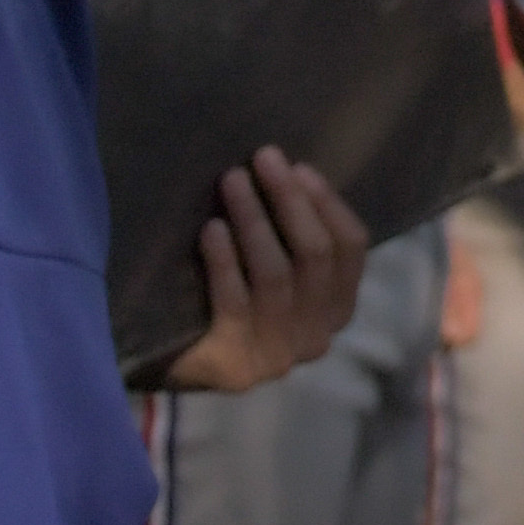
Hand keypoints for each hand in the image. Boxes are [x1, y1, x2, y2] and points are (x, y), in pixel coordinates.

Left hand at [163, 148, 369, 391]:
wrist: (172, 364)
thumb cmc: (230, 300)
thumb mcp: (276, 270)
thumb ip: (292, 237)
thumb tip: (287, 171)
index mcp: (338, 308)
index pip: (351, 248)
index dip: (328, 203)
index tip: (298, 166)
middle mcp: (318, 337)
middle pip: (315, 256)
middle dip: (290, 200)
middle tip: (263, 158)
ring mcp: (280, 355)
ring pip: (276, 274)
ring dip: (254, 219)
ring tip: (233, 181)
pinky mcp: (237, 366)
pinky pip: (235, 301)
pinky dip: (225, 260)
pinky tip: (212, 229)